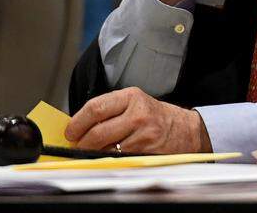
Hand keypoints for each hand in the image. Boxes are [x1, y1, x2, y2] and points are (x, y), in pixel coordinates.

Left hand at [64, 87, 211, 154]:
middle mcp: (138, 113)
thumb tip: (78, 127)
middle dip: (82, 143)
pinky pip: (119, 159)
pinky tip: (112, 155)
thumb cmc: (155, 116)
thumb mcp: (135, 103)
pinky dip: (110, 159)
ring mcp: (144, 134)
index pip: (95, 108)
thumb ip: (109, 110)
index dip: (77, 123)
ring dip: (95, 153)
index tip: (70, 132)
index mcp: (131, 96)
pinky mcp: (147, 151)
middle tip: (78, 146)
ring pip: (106, 149)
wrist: (186, 129)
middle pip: (97, 132)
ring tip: (95, 151)